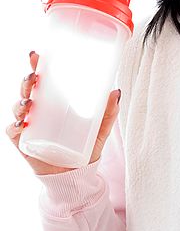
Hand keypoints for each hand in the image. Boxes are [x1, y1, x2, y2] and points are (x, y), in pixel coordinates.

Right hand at [5, 51, 121, 174]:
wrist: (77, 175)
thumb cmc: (86, 147)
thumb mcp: (100, 128)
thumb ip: (109, 111)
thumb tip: (116, 92)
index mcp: (55, 101)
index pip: (43, 79)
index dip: (38, 65)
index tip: (37, 55)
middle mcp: (39, 109)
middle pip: (28, 89)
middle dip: (27, 80)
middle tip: (33, 76)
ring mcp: (29, 124)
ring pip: (18, 106)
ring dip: (20, 100)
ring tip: (29, 101)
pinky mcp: (23, 141)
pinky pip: (13, 130)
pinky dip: (14, 124)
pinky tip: (21, 122)